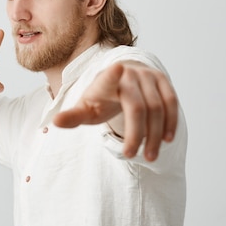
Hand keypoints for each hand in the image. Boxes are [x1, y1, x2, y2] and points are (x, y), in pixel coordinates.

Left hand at [52, 62, 178, 161]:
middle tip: (131, 155)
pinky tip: (166, 140)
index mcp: (107, 80)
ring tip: (150, 156)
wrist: (122, 78)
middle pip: (138, 107)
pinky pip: (171, 103)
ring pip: (158, 108)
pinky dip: (170, 122)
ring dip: (155, 135)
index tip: (117, 69)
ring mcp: (148, 76)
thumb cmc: (101, 98)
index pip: (109, 78)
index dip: (112, 74)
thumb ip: (73, 117)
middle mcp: (130, 74)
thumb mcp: (87, 108)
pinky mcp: (162, 80)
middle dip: (136, 134)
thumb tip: (55, 123)